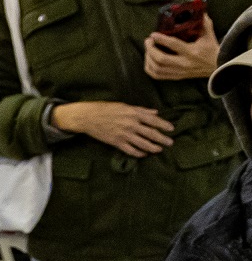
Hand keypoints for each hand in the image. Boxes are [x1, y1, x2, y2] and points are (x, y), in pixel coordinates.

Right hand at [52, 101, 174, 157]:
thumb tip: (155, 112)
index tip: (171, 128)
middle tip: (170, 143)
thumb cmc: (106, 109)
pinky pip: (130, 150)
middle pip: (151, 133)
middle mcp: (131, 124)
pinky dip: (138, 153)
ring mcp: (124, 134)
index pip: (153, 120)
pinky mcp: (116, 142)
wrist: (88, 117)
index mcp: (134, 113)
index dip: (163, 124)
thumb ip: (141, 110)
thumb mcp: (124, 106)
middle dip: (162, 138)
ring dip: (153, 147)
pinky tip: (143, 154)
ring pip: (142, 143)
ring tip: (159, 150)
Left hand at [144, 16, 219, 81]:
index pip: (173, 45)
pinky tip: (148, 60)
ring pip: (156, 68)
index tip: (153, 34)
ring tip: (148, 49)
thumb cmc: (211, 49)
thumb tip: (198, 9)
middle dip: (150, 49)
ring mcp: (179, 71)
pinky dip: (149, 68)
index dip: (161, 39)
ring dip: (148, 58)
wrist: (217, 67)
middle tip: (148, 40)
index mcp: (192, 52)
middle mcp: (184, 63)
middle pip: (161, 59)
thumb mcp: (208, 35)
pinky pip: (157, 75)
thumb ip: (203, 22)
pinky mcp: (176, 77)